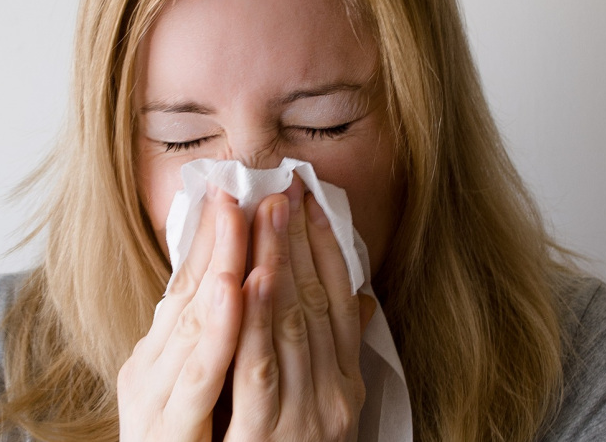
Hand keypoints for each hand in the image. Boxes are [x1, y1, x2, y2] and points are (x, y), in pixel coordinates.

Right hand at [118, 187, 246, 440]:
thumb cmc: (180, 440)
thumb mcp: (192, 384)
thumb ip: (214, 342)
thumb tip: (238, 291)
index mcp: (157, 353)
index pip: (186, 283)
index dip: (211, 237)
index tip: (233, 193)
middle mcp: (148, 367)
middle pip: (190, 291)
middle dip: (222, 237)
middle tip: (242, 186)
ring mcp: (156, 396)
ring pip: (194, 321)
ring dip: (222, 264)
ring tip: (241, 217)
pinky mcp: (171, 429)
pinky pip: (202, 374)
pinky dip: (221, 328)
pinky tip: (239, 287)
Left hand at [226, 176, 368, 440]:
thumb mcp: (319, 400)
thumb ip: (334, 350)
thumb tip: (357, 297)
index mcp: (344, 381)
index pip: (339, 298)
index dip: (323, 246)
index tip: (309, 199)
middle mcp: (335, 396)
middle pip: (316, 303)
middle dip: (297, 242)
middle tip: (282, 189)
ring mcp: (306, 418)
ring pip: (292, 326)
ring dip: (279, 265)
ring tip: (267, 214)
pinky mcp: (268, 439)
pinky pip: (260, 370)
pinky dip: (257, 321)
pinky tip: (248, 278)